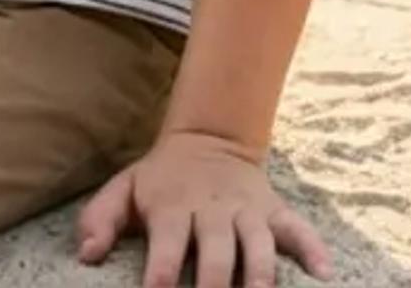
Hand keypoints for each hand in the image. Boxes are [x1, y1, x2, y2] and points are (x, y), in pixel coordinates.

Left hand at [78, 133, 327, 287]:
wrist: (208, 138)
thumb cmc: (159, 180)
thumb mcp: (123, 188)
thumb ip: (99, 219)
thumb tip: (86, 254)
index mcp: (172, 206)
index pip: (169, 244)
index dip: (164, 272)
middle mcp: (213, 210)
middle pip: (218, 251)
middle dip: (216, 286)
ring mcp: (247, 210)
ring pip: (258, 243)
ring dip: (261, 274)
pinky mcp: (274, 210)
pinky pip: (298, 229)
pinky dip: (313, 248)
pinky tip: (324, 273)